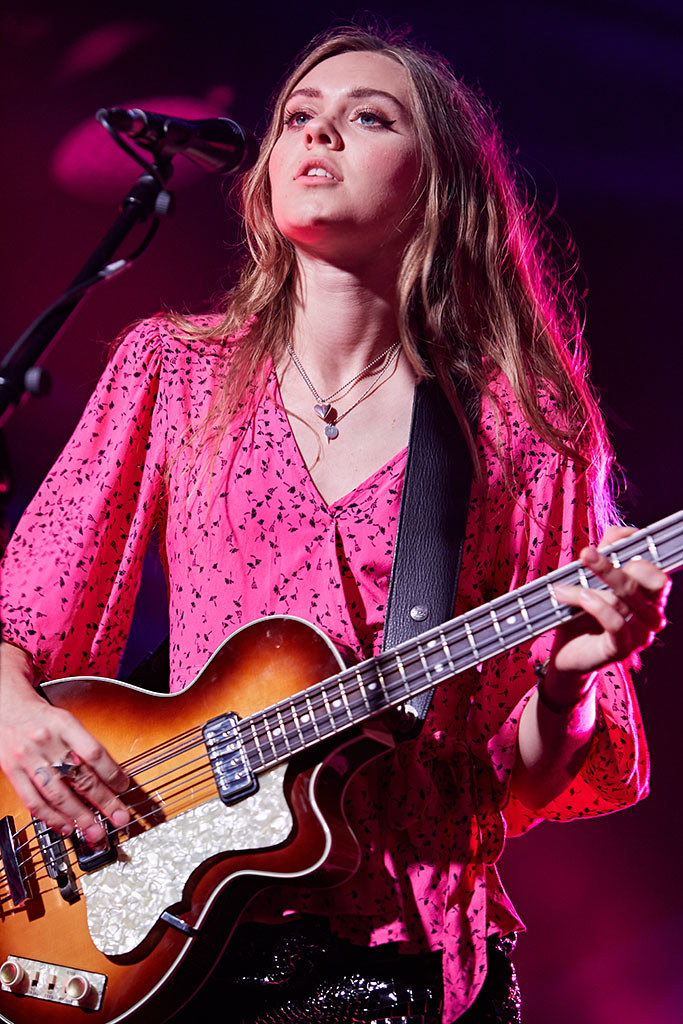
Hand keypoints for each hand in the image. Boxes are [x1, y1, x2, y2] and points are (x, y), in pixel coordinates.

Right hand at [0, 648, 129, 843]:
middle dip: (102, 801)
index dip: (112, 773)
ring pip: (57, 793)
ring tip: (95, 831)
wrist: (5, 706)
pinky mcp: (13, 772)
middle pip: (79, 776)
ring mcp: (28, 758)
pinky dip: (52, 817)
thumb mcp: (67, 720)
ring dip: (79, 816)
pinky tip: (67, 827)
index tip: (125, 788)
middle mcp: (47, 741)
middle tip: (119, 818)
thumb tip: (110, 776)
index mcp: (65, 724)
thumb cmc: (42, 717)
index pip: (94, 753)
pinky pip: (34, 801)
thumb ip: (85, 745)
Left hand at [547, 525, 670, 700]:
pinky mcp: (622, 649)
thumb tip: (623, 532)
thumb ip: (608, 554)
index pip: (658, 572)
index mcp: (650, 597)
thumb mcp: (592, 580)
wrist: (567, 653)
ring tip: (562, 585)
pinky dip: (595, 606)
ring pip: (624, 599)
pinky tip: (579, 597)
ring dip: (588, 585)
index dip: (641, 554)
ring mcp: (640, 634)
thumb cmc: (582, 614)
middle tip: (585, 554)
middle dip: (614, 565)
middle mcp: (652, 615)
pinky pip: (616, 622)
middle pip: (645, 581)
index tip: (616, 543)